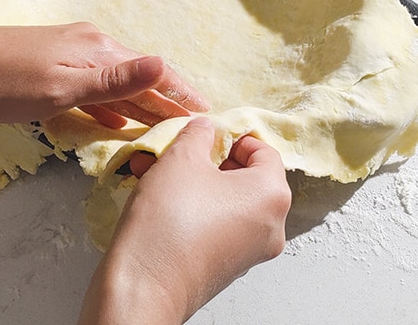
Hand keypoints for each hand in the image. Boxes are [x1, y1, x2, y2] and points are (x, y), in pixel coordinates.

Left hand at [0, 23, 209, 127]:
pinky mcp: (53, 67)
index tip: (210, 113)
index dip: (182, 94)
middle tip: (197, 125)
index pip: (154, 73)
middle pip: (140, 78)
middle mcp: (91, 46)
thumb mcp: (61, 89)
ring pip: (118, 84)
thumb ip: (114, 83)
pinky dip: (113, 105)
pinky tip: (115, 120)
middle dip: (168, 100)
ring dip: (142, 105)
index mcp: (98, 50)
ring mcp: (71, 55)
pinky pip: (96, 88)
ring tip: (166, 127)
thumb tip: (165, 65)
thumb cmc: (0, 82)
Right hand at [80, 118, 290, 323]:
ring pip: (225, 201)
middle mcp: (271, 225)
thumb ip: (198, 134)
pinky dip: (191, 208)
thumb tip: (205, 129)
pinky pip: (215, 225)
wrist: (145, 287)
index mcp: (272, 195)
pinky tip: (156, 198)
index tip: (205, 134)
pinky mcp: (226, 266)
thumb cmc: (169, 222)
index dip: (232, 137)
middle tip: (174, 151)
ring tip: (152, 170)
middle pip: (244, 177)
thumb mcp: (181, 159)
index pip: (264, 150)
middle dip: (205, 160)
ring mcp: (250, 250)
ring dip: (191, 182)